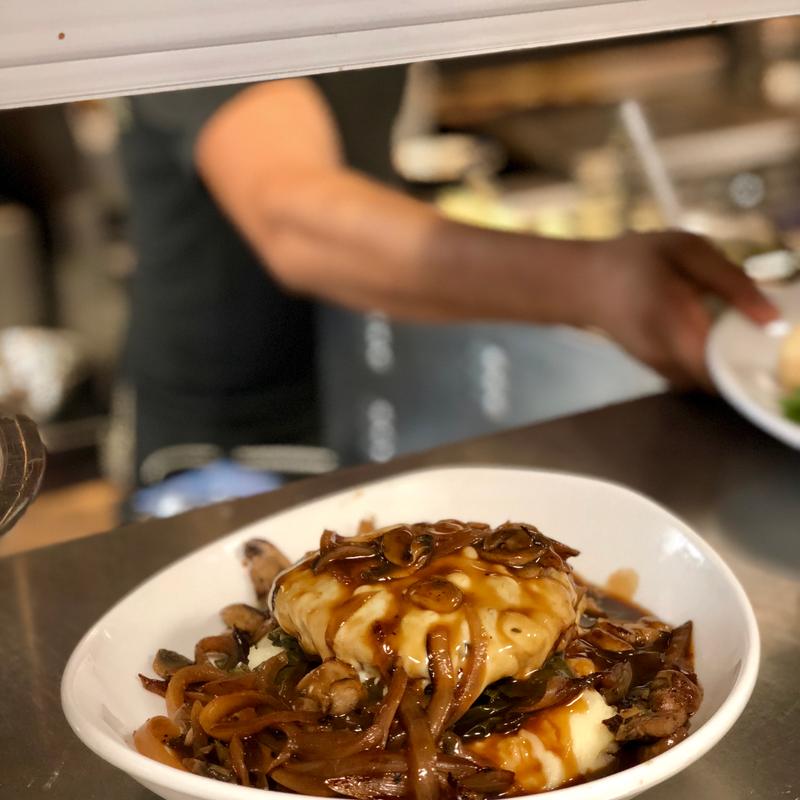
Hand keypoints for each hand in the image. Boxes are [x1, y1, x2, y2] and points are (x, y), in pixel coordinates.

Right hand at [579, 231, 778, 387]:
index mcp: (677, 322)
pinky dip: (709, 364)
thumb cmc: (634, 259)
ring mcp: (660, 368)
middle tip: (756, 335)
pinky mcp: (656, 370)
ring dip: (726, 365)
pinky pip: (694, 377)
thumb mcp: (686, 250)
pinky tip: (710, 337)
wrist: (584, 283)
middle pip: (722, 382)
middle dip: (744, 364)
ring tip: (734, 334)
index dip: (753, 361)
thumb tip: (772, 319)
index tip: (768, 343)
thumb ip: (731, 282)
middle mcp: (668, 356)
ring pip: (709, 383)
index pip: (725, 367)